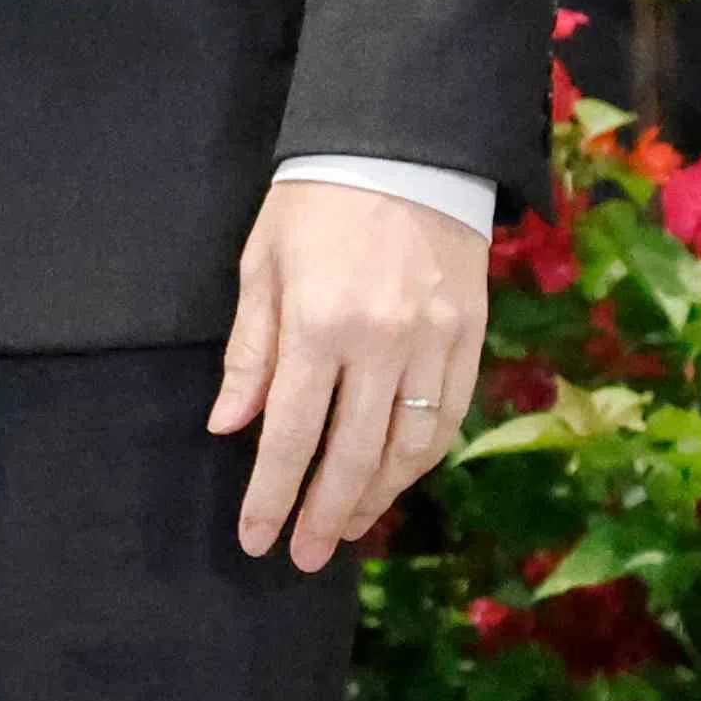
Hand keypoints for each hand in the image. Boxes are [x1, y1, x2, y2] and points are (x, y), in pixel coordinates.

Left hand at [210, 174, 491, 571]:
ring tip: (347, 526)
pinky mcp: (470, 335)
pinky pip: (449, 417)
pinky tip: (395, 478)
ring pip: (410, 447)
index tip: (258, 538)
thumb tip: (229, 427)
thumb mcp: (263, 265)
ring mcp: (434, 342)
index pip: (291, 434)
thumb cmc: (317, 201)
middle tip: (305, 556)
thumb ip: (251, 352)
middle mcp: (382, 341)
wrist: (405, 145)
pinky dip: (422, 459)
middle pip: (353, 456)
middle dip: (324, 515)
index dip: (272, 495)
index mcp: (320, 322)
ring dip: (376, 497)